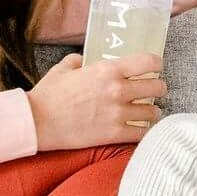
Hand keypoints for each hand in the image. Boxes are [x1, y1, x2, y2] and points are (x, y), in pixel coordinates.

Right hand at [27, 53, 165, 150]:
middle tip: (154, 91)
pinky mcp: (115, 134)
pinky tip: (141, 129)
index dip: (156, 64)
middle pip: (157, 86)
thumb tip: (82, 61)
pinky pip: (143, 133)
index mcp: (108, 70)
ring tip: (148, 113)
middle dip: (158, 88)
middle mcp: (118, 90)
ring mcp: (118, 113)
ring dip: (152, 111)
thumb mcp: (62, 69)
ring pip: (153, 112)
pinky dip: (145, 131)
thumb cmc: (48, 95)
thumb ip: (76, 61)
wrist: (38, 122)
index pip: (148, 62)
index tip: (155, 68)